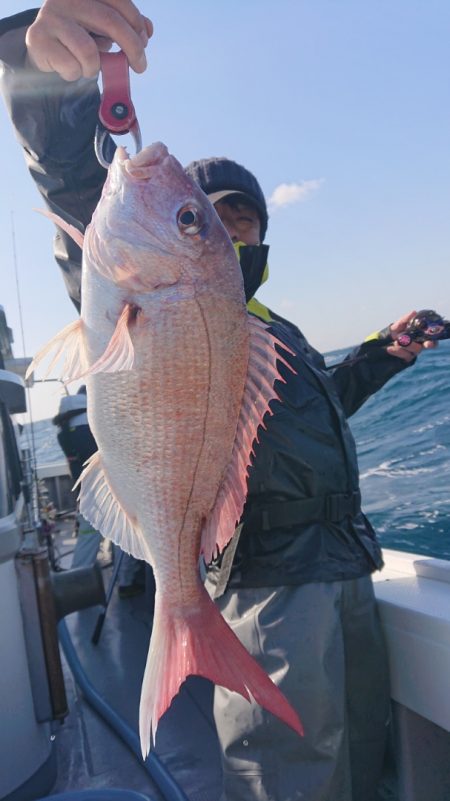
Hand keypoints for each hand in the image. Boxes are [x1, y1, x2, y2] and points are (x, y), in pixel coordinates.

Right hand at [25, 0, 152, 80]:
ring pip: (89, 51)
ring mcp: (51, 16)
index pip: (119, 1)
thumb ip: (126, 26)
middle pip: (110, 22)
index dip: (136, 22)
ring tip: (89, 67)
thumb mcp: (105, 28)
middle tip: (140, 67)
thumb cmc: (80, 36)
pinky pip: (71, 66)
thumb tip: (146, 30)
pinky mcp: (38, 37)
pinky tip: (69, 68)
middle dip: (132, 48)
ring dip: (95, 68)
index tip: (145, 42)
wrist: (45, 49)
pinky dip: (76, 74)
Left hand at [387, 310, 436, 361]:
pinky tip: (390, 349)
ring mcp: (413, 352)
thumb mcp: (399, 323)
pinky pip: (404, 356)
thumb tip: (414, 312)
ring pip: (413, 350)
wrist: (385, 340)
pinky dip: (397, 351)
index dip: (432, 342)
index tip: (429, 343)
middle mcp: (419, 345)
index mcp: (421, 336)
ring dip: (406, 346)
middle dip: (418, 345)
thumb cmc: (397, 330)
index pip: (432, 341)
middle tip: (411, 343)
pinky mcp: (405, 358)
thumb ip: (406, 318)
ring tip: (396, 341)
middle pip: (423, 347)